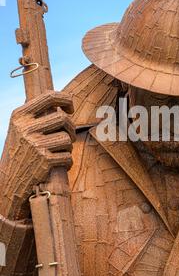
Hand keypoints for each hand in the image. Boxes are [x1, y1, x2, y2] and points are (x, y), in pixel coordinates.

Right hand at [0, 91, 75, 219]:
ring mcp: (35, 144)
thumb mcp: (20, 127)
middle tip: (68, 135)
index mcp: (20, 115)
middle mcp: (26, 128)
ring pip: (67, 138)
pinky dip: (68, 161)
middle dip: (71, 128)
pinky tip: (60, 163)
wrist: (10, 179)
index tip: (70, 109)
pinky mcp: (44, 160)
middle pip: (63, 118)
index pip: (49, 96)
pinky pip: (68, 156)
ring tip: (61, 151)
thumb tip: (60, 100)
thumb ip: (36, 113)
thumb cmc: (20, 149)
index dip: (66, 99)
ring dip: (69, 146)